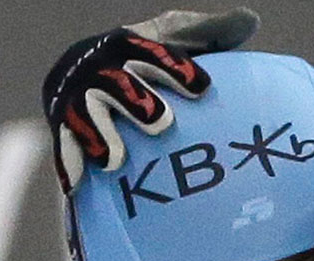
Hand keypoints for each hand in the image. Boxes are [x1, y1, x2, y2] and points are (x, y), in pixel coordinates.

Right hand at [40, 8, 259, 192]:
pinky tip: (76, 186)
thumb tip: (250, 20)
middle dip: (136, 101)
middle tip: (161, 123)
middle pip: (115, 82)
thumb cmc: (142, 60)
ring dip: (98, 135)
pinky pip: (63, 146)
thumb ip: (210, 33)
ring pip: (83, 115)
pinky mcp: (63, 126)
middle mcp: (100, 69)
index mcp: (128, 45)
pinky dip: (69, 164)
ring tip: (113, 160)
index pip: (151, 53)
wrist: (78, 69)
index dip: (175, 69)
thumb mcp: (172, 40)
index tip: (202, 89)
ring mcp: (77, 98)